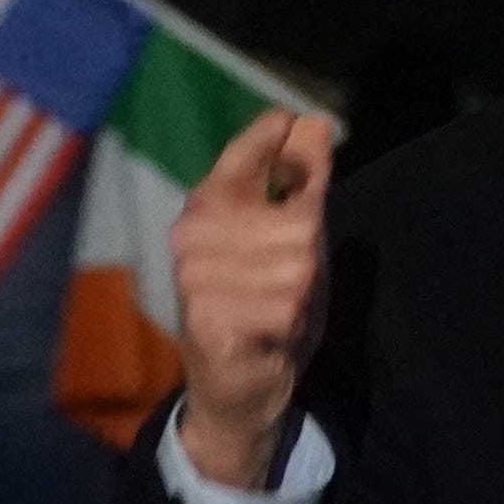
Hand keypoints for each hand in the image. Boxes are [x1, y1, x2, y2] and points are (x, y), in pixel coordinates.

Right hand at [169, 105, 337, 488]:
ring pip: (296, 266)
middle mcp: (193, 235)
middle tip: (284, 282)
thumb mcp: (291, 235)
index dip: (267, 138)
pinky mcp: (208, 321)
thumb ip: (300, 178)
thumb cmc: (262, 299)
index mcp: (206, 207)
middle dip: (307, 255)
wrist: (235, 384)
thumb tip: (310, 119)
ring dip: (300, 295)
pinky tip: (269, 331)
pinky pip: (284, 307)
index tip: (290, 120)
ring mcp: (197, 279)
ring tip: (276, 308)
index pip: (242, 157)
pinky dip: (290, 324)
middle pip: (297, 220)